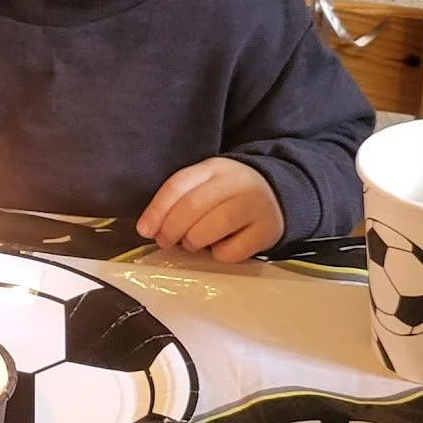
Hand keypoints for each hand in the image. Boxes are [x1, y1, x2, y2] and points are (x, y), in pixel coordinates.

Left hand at [138, 158, 285, 261]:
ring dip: (194, 239)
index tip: (145, 230)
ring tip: (190, 244)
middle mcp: (236, 182)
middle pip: (195, 204)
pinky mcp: (267, 230)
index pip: (179, 184)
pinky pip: (235, 249)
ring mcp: (254, 205)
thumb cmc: (229, 195)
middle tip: (165, 241)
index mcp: (214, 168)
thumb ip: (179, 200)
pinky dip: (219, 254)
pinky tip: (218, 249)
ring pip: (217, 223)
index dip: (157, 210)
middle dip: (172, 228)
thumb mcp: (205, 185)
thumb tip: (150, 228)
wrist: (276, 194)